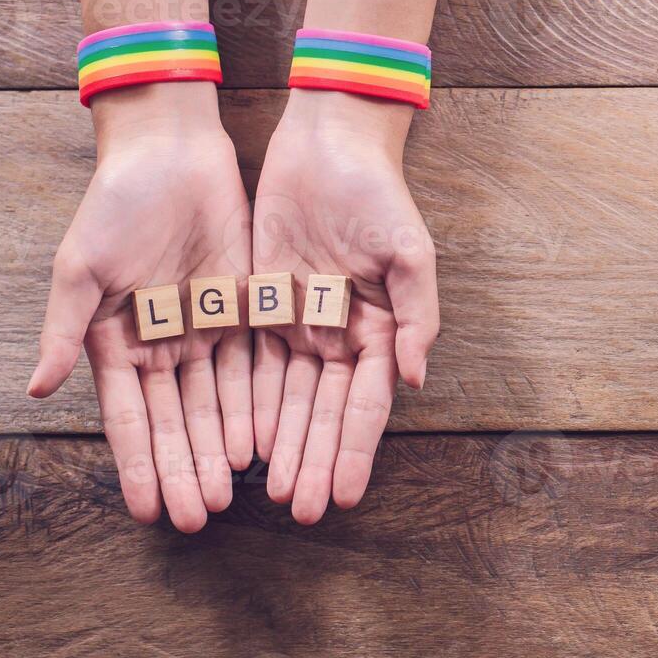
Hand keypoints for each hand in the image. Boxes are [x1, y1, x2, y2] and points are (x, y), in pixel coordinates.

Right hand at [27, 84, 252, 531]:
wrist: (171, 155)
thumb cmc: (115, 205)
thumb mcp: (81, 267)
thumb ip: (66, 330)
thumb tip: (35, 388)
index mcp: (116, 343)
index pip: (131, 418)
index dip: (139, 464)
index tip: (144, 511)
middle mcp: (163, 346)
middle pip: (178, 421)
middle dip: (186, 469)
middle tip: (198, 518)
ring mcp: (206, 331)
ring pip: (218, 403)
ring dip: (224, 448)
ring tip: (233, 493)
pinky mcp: (247, 309)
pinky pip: (255, 366)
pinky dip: (258, 404)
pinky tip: (265, 443)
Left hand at [251, 88, 439, 523]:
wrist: (327, 144)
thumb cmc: (377, 193)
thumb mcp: (410, 250)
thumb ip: (417, 315)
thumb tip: (413, 377)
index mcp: (381, 330)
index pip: (364, 405)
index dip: (352, 450)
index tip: (343, 495)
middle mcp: (341, 337)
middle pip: (323, 413)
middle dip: (313, 462)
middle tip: (298, 512)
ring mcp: (300, 324)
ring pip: (286, 400)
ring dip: (281, 447)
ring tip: (269, 494)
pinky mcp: (260, 305)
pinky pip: (251, 365)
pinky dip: (247, 405)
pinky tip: (240, 443)